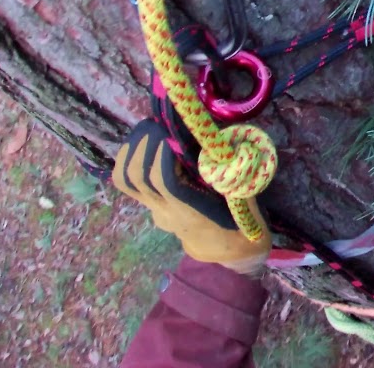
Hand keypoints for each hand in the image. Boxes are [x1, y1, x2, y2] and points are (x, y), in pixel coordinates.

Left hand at [113, 120, 270, 275]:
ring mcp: (154, 210)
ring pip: (125, 179)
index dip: (164, 153)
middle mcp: (166, 212)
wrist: (227, 252)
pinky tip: (146, 142)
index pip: (164, 182)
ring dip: (132, 149)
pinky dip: (131, 157)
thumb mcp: (248, 199)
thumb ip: (238, 172)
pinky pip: (128, 181)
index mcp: (191, 213)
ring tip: (150, 128)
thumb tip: (229, 136)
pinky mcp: (150, 205)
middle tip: (160, 122)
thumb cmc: (242, 224)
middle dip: (143, 144)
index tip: (176, 130)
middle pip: (137, 178)